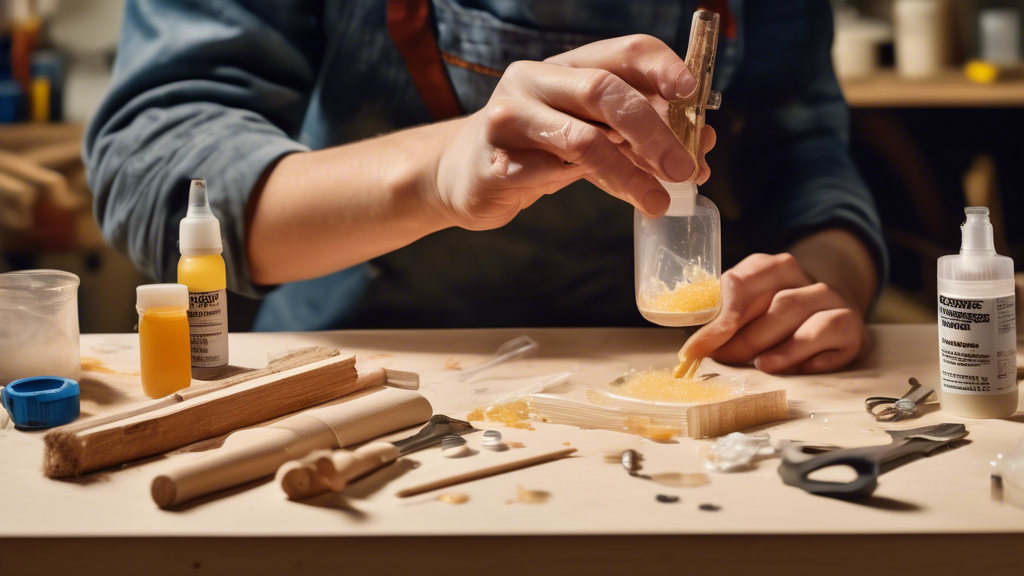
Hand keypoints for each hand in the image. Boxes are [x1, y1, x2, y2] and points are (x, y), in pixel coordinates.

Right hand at [431, 35, 715, 230]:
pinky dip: (590, 188)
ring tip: (657, 201)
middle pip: (604, 89)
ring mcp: (508, 117)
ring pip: (581, 138)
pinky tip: (619, 199)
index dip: (663, 67)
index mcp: (565, 66)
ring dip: (629, 172)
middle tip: (684, 167)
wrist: (464, 175)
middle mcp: (533, 80)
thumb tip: (701, 145)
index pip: (622, 50)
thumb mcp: (589, 134)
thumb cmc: (536, 150)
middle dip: (653, 130)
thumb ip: (637, 136)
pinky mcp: (494, 159)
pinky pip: (550, 174)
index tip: (692, 93)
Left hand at [680, 253, 869, 373]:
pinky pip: (831, 340)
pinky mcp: (853, 331)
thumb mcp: (752, 307)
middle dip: (746, 338)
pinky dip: (809, 357)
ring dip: (780, 349)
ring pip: (806, 323)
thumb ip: (726, 318)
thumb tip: (696, 345)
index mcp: (777, 268)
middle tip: (724, 360)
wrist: (833, 314)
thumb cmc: (779, 314)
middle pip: (778, 305)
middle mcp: (809, 282)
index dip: (722, 314)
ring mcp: (835, 305)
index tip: (699, 344)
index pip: (747, 282)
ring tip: (761, 366)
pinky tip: (791, 369)